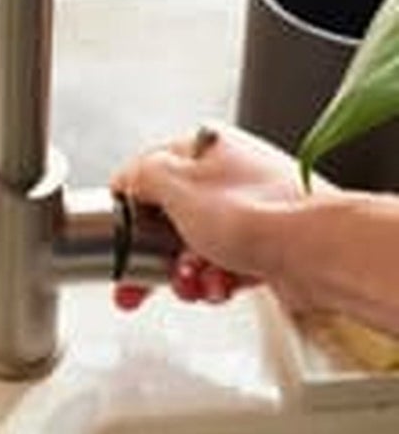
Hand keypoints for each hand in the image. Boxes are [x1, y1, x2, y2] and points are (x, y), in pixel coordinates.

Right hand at [111, 124, 335, 313]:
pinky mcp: (262, 245)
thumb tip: (127, 179)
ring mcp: (247, 212)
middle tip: (135, 286)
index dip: (128, 213)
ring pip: (191, 251)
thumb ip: (142, 176)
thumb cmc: (258, 213)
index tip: (118, 241)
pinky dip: (214, 282)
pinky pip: (220, 268)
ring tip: (193, 282)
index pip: (148, 176)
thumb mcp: (177, 185)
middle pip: (168, 222)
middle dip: (150, 260)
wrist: (315, 250)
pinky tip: (220, 285)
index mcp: (207, 148)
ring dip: (184, 275)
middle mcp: (228, 176)